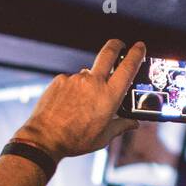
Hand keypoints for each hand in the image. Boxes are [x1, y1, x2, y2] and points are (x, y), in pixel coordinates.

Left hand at [11, 39, 144, 160]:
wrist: (45, 138)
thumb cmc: (75, 139)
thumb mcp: (104, 137)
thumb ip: (121, 126)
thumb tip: (133, 123)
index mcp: (109, 96)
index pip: (128, 67)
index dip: (136, 53)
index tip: (139, 47)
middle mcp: (93, 82)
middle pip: (108, 52)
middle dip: (117, 45)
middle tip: (120, 45)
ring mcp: (76, 79)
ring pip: (88, 72)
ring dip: (91, 80)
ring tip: (83, 102)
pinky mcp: (60, 80)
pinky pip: (72, 80)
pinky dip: (74, 88)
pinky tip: (69, 103)